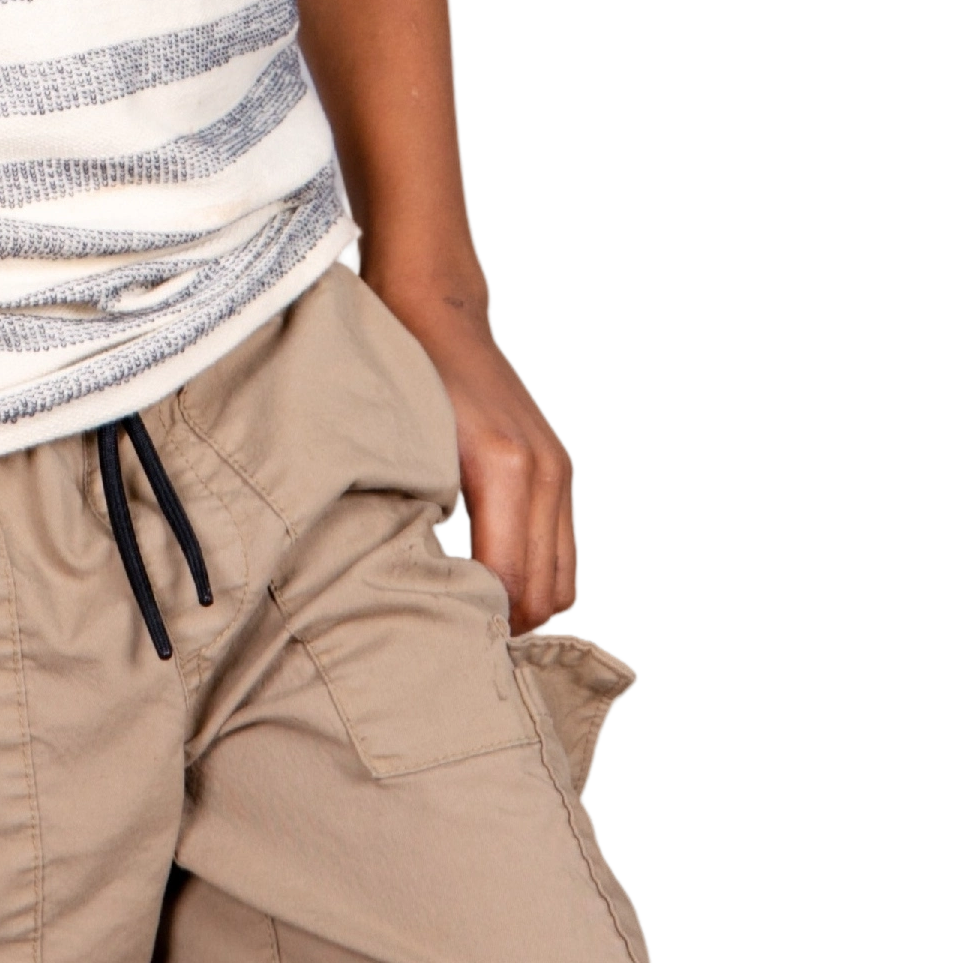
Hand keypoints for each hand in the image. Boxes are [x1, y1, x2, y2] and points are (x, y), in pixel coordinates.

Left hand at [392, 289, 579, 632]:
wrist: (435, 310)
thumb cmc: (403, 378)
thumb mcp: (398, 452)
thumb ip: (411, 519)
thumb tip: (415, 595)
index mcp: (504, 468)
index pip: (510, 583)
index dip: (482, 627)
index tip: (446, 651)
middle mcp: (545, 472)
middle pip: (547, 593)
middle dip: (510, 630)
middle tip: (460, 651)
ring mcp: (559, 470)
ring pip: (563, 579)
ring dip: (528, 608)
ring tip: (477, 626)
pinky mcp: (559, 469)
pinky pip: (562, 549)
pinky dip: (536, 577)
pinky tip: (494, 586)